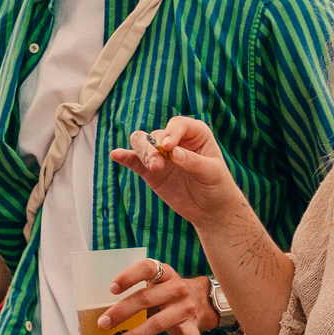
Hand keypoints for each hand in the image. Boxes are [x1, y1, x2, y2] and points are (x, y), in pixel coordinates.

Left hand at [101, 260, 216, 334]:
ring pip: (158, 323)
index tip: (111, 289)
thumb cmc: (166, 291)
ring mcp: (185, 308)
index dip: (129, 277)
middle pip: (146, 298)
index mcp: (165, 273)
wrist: (202, 298)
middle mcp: (176, 289)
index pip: (147, 269)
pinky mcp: (193, 325)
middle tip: (102, 323)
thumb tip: (97, 311)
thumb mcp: (156, 283)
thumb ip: (135, 291)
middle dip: (121, 311)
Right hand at [109, 118, 240, 229]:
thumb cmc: (218, 186)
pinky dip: (125, 157)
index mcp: (195, 133)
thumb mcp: (211, 173)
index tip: (168, 147)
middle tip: (157, 165)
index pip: (177, 125)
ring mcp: (161, 155)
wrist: (211, 209)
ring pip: (142, 144)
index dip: (170, 133)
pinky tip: (116, 155)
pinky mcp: (150, 171)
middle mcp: (175, 140)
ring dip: (142, 153)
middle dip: (153, 148)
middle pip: (155, 135)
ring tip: (152, 168)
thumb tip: (173, 153)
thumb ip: (193, 162)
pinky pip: (134, 161)